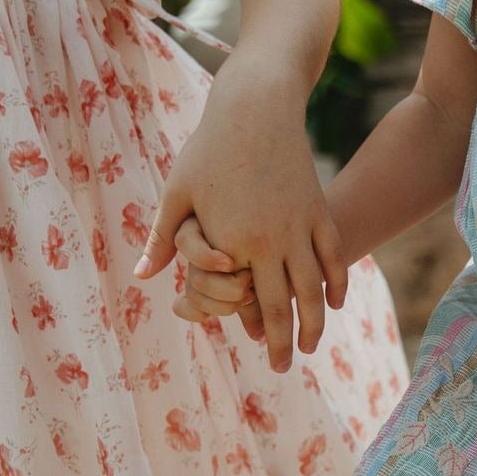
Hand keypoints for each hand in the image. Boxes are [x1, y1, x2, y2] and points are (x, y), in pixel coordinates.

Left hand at [132, 69, 346, 371]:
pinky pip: (333, 256)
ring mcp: (301, 226)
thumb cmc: (208, 148)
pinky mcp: (318, 209)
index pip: (252, 303)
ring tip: (312, 345)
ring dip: (315, 321)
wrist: (256, 109)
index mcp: (237, 243)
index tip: (264, 355)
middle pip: (288, 305)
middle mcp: (274, 241)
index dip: (261, 333)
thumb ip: (163, 240)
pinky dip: (336, 283)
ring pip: (315, 287)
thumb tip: (141, 278)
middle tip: (285, 367)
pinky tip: (335, 302)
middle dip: (288, 342)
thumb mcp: (177, 193)